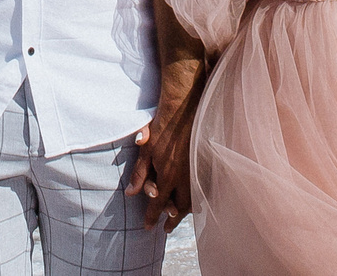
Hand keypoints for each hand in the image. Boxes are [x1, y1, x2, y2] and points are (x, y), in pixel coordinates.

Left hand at [123, 102, 193, 232]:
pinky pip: (203, 185)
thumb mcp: (146, 151)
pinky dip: (198, 195)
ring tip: (181, 215)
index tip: (148, 228)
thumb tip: (131, 193)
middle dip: (173, 218)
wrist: (184, 107)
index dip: (152, 216)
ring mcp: (197, 169)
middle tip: (167, 228)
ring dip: (187, 209)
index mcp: (168, 176)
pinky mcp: (205, 161)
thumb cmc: (162, 127)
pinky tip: (196, 197)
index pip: (158, 203)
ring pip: (194, 197)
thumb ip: (140, 174)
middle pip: (180, 205)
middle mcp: (184, 177)